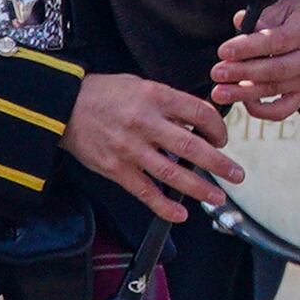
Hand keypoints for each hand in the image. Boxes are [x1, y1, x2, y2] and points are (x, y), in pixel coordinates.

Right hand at [65, 72, 240, 221]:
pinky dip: (164, 205)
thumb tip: (199, 122)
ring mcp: (129, 149)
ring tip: (218, 197)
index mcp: (156, 98)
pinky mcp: (114, 168)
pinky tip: (180, 213)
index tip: (223, 138)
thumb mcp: (142, 86)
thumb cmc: (105, 94)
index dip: (219, 129)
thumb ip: (170, 104)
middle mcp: (145, 124)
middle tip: (237, 175)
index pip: (200, 114)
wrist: (61, 105)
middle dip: (220, 164)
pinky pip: (144, 191)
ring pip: (172, 173)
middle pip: (193, 147)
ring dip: (199, 188)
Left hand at [210, 0, 299, 119]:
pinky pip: (284, 109)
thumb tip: (239, 22)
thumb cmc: (296, 15)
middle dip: (243, 72)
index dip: (249, 48)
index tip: (223, 52)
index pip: (278, 41)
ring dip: (244, 92)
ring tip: (220, 92)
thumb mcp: (283, 6)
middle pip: (278, 69)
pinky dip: (262, 111)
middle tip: (217, 73)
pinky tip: (243, 102)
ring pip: (276, 89)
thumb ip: (262, 16)